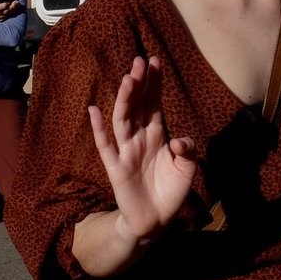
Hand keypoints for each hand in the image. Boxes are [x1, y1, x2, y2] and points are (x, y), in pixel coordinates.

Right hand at [0, 0, 22, 20]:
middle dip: (11, 7)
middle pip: (4, 12)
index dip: (3, 6)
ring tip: (18, 4)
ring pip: (7, 14)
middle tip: (17, 2)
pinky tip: (16, 8)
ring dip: (13, 9)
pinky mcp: (1, 20)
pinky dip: (12, 12)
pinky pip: (8, 17)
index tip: (8, 2)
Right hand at [88, 56, 197, 244]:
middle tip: (140, 60)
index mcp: (157, 135)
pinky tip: (93, 110)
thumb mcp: (187, 168)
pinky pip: (105, 146)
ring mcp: (127, 151)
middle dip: (139, 83)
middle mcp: (140, 138)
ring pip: (123, 119)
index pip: (154, 103)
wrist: (158, 219)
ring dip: (124, 99)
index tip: (154, 61)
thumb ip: (187, 150)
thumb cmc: (171, 190)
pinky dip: (98, 129)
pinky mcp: (116, 168)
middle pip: (137, 105)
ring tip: (127, 78)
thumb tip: (177, 139)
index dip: (154, 84)